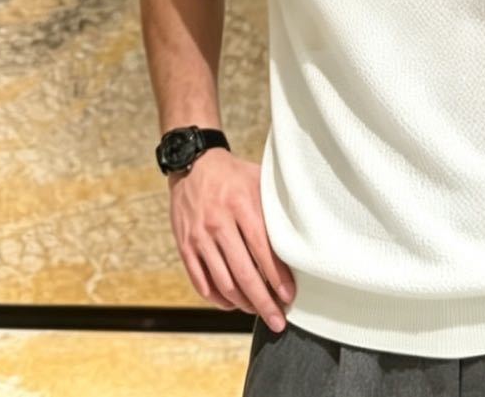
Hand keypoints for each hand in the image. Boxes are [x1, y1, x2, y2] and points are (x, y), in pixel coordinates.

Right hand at [169, 150, 294, 328]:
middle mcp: (218, 223)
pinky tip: (232, 303)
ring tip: (257, 310)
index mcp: (241, 205)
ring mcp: (199, 236)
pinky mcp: (185, 245)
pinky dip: (218, 298)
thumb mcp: (258, 181)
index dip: (277, 277)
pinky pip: (201, 281)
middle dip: (263, 302)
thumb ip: (274, 208)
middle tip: (277, 320)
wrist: (193, 163)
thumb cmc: (233, 174)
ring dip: (242, 303)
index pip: (262, 250)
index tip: (289, 295)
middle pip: (243, 273)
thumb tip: (299, 237)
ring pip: (222, 282)